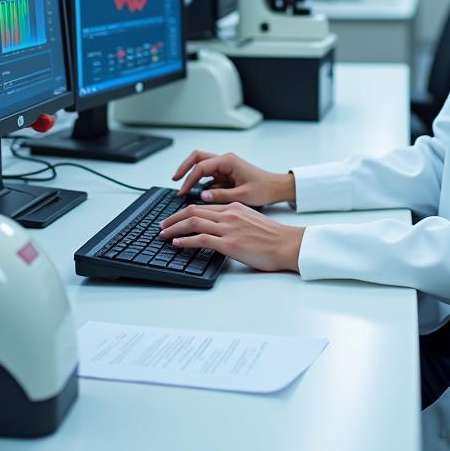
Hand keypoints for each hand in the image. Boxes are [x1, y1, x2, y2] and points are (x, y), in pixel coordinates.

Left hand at [159, 202, 304, 272]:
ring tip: (163, 234)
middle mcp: (229, 214)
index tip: (174, 218)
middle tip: (161, 226)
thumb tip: (219, 229)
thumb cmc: (273, 237)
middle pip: (193, 211)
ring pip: (193, 222)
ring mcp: (229, 228)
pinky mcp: (230, 244)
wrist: (288, 244)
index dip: (184, 212)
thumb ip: (234, 221)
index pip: (202, 206)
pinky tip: (176, 244)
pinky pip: (201, 239)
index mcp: (234, 207)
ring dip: (174, 228)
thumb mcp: (251, 221)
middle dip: (173, 218)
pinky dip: (185, 240)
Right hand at [171, 151, 293, 207]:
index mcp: (228, 161)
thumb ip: (221, 195)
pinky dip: (201, 184)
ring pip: (202, 166)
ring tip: (183, 192)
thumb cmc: (264, 189)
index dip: (189, 179)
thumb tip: (202, 196)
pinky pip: (209, 176)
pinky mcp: (226, 174)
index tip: (181, 192)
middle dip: (184, 168)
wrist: (277, 188)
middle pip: (198, 158)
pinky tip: (198, 196)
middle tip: (174, 180)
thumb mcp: (242, 195)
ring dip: (192, 177)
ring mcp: (225, 167)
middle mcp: (225, 160)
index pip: (201, 166)